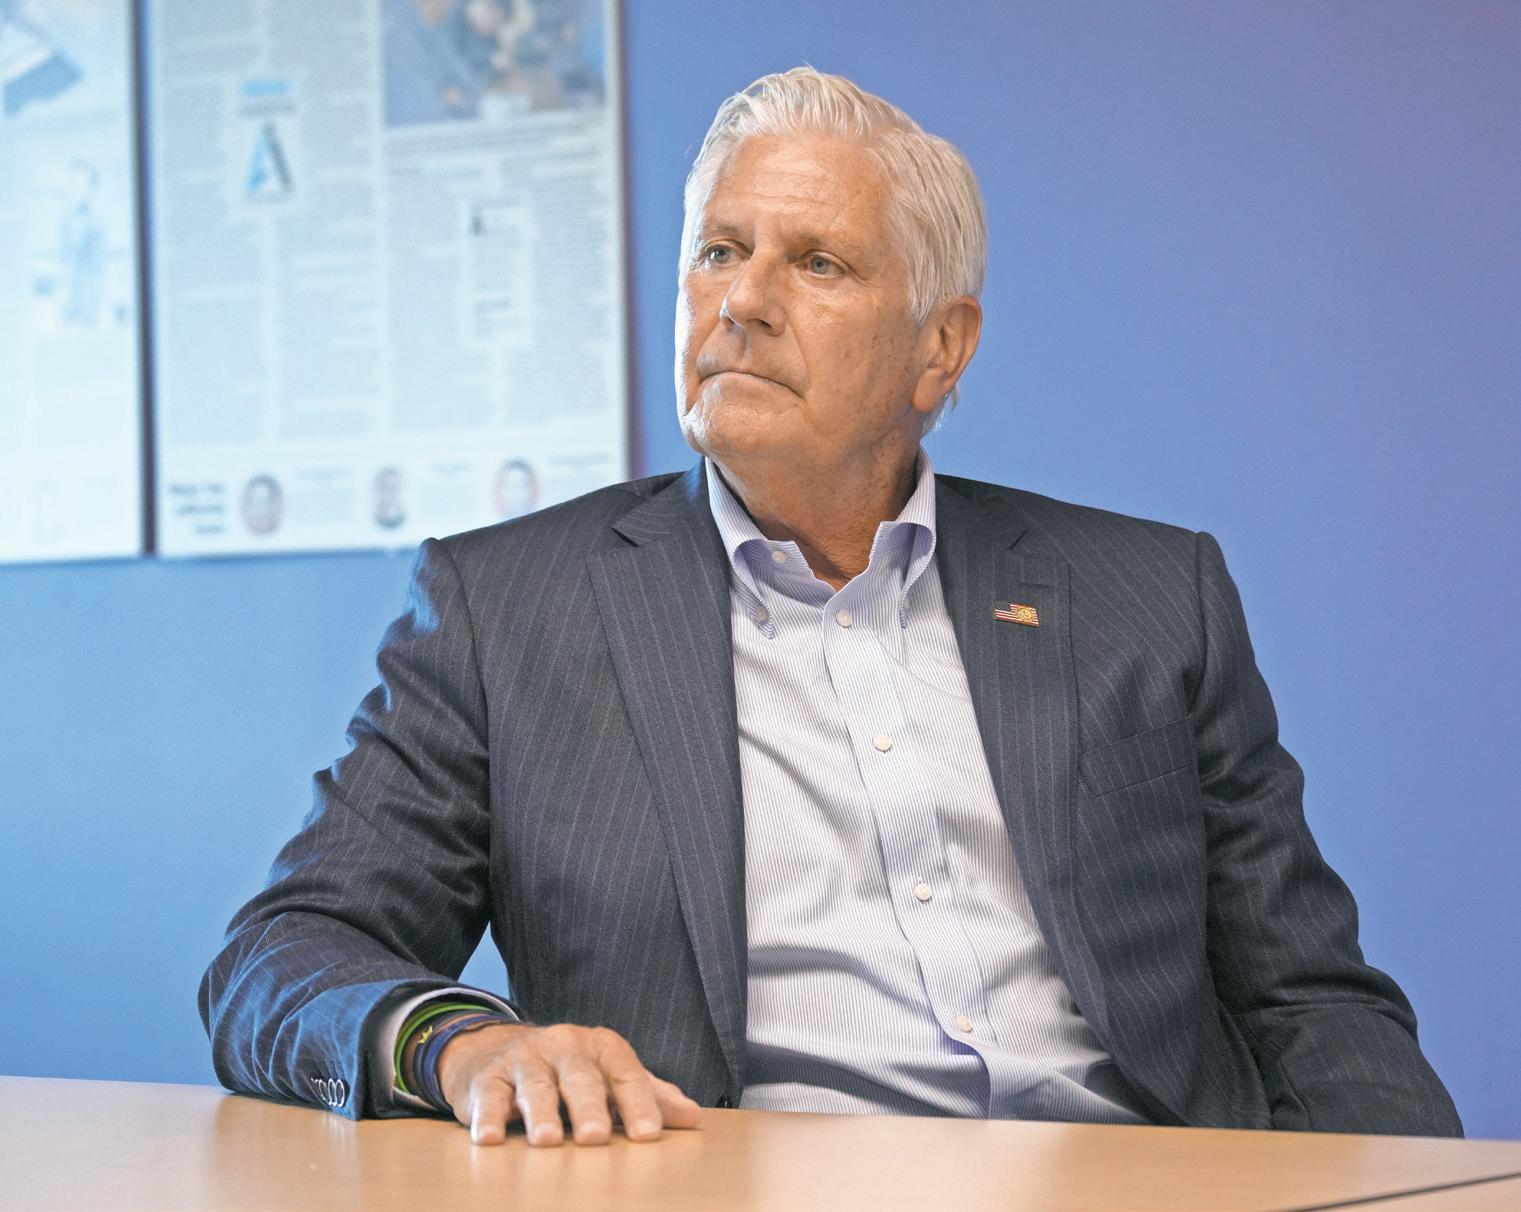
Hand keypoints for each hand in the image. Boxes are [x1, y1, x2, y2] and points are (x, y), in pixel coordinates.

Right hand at [436, 1021, 702, 1146]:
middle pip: (580, 1078)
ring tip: (546, 1141)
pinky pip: (490, 1095)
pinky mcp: (489, 1077)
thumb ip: (648, 1095)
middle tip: (595, 1138)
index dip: (639, 1103)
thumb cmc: (566, 1072)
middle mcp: (565, 1047)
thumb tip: (693, 1116)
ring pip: (535, 1086)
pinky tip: (489, 1138)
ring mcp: (525, 1059)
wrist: (497, 1049)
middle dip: (588, 1108)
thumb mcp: (608, 1076)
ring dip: (540, 1114)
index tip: (649, 1134)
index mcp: (601, 1047)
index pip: (626, 1074)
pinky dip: (488, 1117)